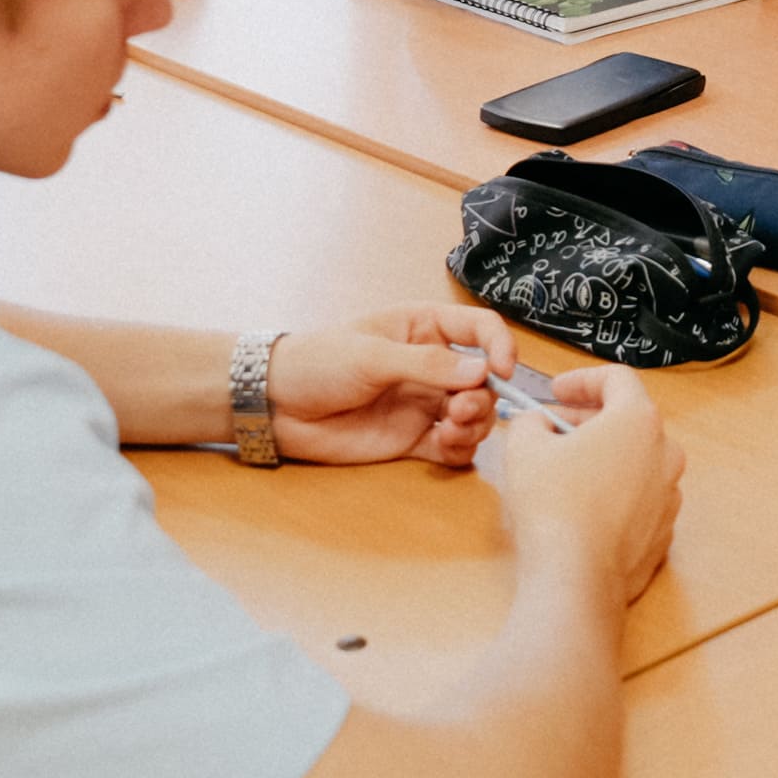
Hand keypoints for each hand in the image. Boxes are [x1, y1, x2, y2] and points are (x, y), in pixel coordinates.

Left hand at [269, 306, 511, 469]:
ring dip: (476, 424)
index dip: (500, 346)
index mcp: (423, 328)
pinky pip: (452, 447)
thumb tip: (482, 374)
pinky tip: (446, 445)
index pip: (480, 329)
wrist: (276, 404)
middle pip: (483, 381)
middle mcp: (431, 366)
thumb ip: (427, 365)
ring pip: (474, 416)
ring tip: (452, 429)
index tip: (501, 370)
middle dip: (484, 397)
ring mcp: (422, 404)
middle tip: (458, 410)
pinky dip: (460, 449)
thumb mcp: (372, 355)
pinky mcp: (412, 439)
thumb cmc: (317, 362)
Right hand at [482, 366, 682, 611]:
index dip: (581, 379)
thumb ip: (530, 421)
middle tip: (552, 431)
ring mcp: (669, 496)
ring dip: (602, 458)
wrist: (576, 578)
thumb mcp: (524, 446)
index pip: (616, 379)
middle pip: (628, 420)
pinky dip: (613, 494)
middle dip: (587, 421)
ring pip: (635, 462)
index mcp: (639, 421)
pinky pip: (638, 499)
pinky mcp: (663, 532)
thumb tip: (536, 426)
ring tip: (564, 471)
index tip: (558, 391)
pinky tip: (582, 508)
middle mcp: (665, 454)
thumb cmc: (554, 507)